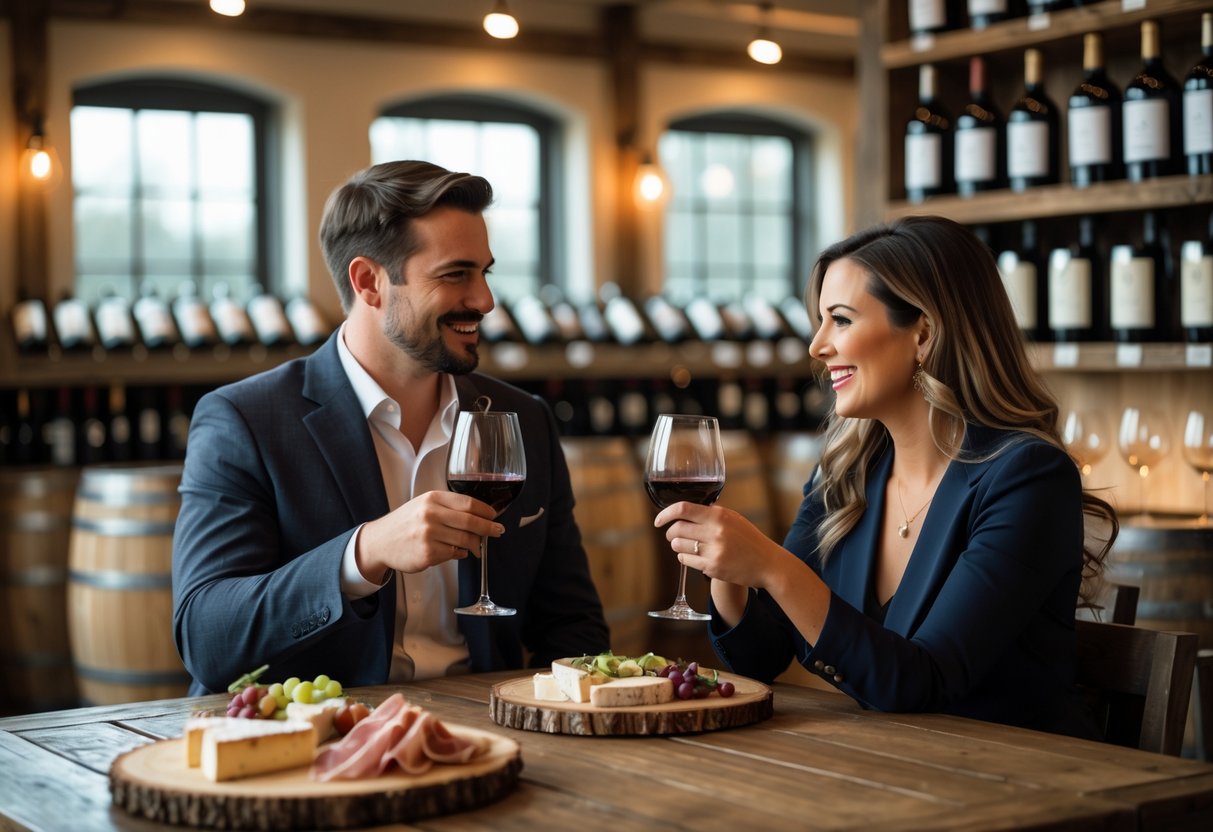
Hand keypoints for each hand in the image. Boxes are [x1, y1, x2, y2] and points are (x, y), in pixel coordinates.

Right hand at [357, 491, 504, 581]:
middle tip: (498, 531)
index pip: (468, 503)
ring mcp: (429, 535)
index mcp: (432, 499)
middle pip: (471, 521)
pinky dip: (459, 553)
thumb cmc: (405, 523)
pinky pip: (453, 554)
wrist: (380, 541)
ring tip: (476, 546)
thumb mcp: (423, 505)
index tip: (494, 516)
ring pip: (465, 540)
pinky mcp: (428, 554)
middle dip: (489, 528)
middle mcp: (431, 514)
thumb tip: (479, 516)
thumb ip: (448, 508)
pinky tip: (456, 551)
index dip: (485, 511)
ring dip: (475, 544)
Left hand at [656, 501, 830, 644]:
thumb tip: (684, 513)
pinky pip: (686, 560)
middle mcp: (715, 532)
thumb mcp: (733, 519)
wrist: (768, 563)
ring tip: (684, 545)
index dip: (665, 514)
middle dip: (670, 533)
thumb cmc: (749, 539)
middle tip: (672, 535)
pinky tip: (691, 555)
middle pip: (677, 529)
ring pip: (678, 546)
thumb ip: (711, 515)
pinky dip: (684, 557)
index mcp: (719, 515)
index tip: (658, 520)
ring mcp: (714, 551)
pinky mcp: (713, 567)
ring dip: (676, 546)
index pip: (683, 509)